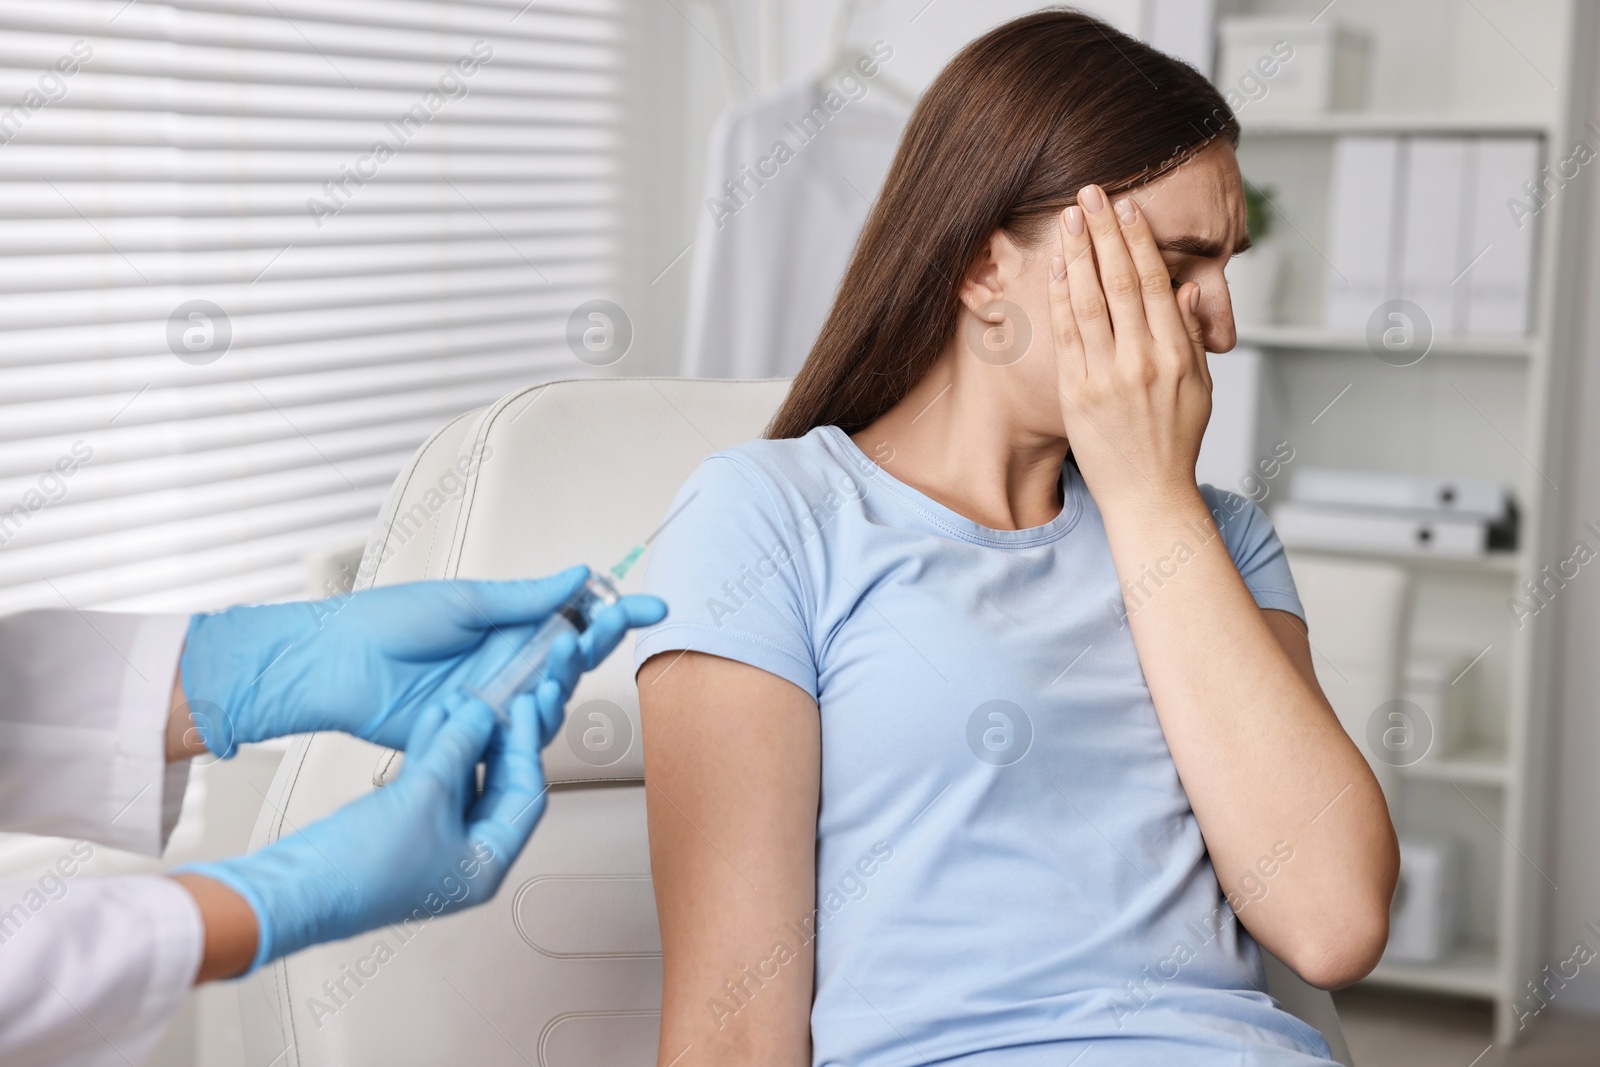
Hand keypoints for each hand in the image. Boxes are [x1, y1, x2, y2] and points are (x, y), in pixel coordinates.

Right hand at [173, 673, 568, 972]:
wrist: (296, 887)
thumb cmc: (362, 867)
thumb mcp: (424, 795)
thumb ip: (458, 748)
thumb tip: (483, 714)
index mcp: (486, 865)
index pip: (526, 796)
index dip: (527, 748)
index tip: (526, 709)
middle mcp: (466, 858)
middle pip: (497, 787)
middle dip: (495, 741)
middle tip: (501, 699)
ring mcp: (433, 843)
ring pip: (462, 781)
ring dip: (461, 740)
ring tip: (464, 697)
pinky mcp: (403, 829)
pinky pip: (430, 784)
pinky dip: (433, 751)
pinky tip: (434, 717)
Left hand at [178, 567, 666, 756]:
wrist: (334, 666)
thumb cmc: (385, 624)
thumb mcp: (464, 602)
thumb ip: (525, 598)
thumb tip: (579, 576)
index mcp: (509, 625)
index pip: (575, 617)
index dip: (616, 614)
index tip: (652, 606)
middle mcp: (508, 663)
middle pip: (573, 660)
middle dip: (596, 644)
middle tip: (603, 631)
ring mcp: (494, 700)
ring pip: (553, 699)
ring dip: (563, 680)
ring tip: (559, 658)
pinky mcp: (475, 734)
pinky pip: (517, 735)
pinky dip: (532, 722)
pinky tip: (533, 706)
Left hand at [1048, 184, 1211, 513]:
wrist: (1148, 494)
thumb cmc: (1175, 440)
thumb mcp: (1200, 386)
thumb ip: (1192, 334)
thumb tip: (1189, 289)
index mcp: (1177, 355)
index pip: (1156, 284)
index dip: (1139, 242)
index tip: (1127, 208)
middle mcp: (1142, 362)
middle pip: (1120, 282)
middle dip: (1105, 233)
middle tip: (1093, 192)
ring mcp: (1106, 377)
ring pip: (1089, 301)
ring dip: (1078, 253)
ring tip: (1070, 217)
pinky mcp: (1076, 393)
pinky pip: (1066, 335)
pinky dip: (1060, 296)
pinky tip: (1057, 266)